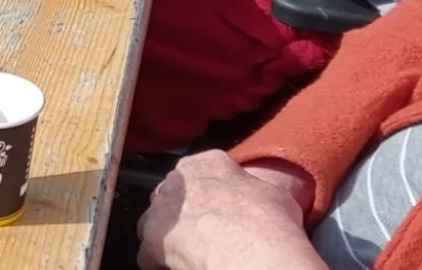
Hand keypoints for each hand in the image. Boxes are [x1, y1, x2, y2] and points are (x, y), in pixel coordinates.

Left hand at [139, 151, 324, 269]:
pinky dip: (160, 264)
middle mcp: (179, 180)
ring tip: (190, 254)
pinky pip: (148, 256)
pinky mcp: (151, 240)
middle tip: (203, 236)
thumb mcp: (272, 193)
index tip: (214, 210)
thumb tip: (258, 199)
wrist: (252, 249)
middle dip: (182, 216)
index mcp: (209, 163)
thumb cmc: (268, 222)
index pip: (198, 173)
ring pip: (154, 223)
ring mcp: (161, 208)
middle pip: (172, 198)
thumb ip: (252, 189)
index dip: (205, 196)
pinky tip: (182, 268)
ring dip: (168, 239)